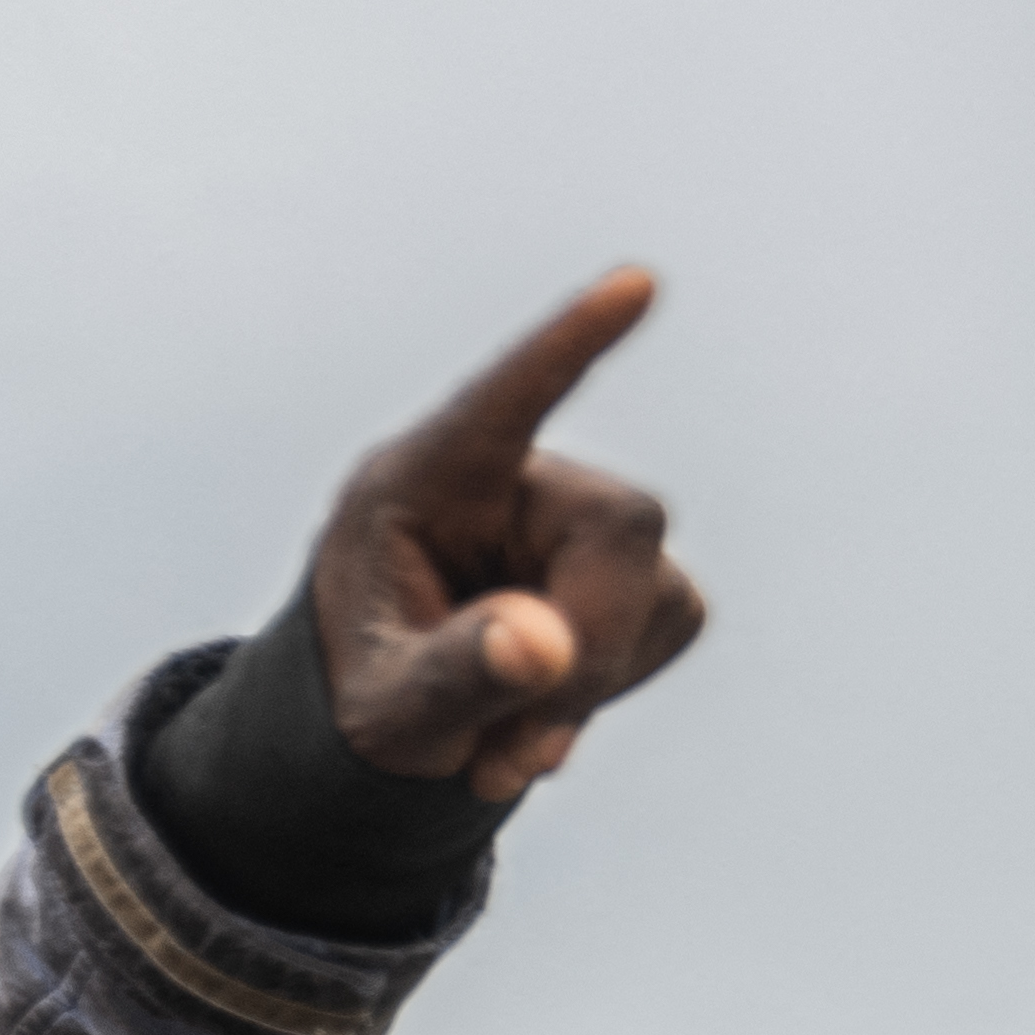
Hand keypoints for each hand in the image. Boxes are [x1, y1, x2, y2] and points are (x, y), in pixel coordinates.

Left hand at [308, 268, 711, 802]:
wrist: (392, 719)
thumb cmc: (363, 692)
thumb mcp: (382, 708)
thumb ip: (451, 674)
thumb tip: (545, 647)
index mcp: (425, 481)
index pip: (504, 400)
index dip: (569, 345)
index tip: (634, 284)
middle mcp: (516, 483)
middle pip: (621, 528)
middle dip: (588, 647)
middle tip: (516, 751)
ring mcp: (583, 523)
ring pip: (658, 587)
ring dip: (591, 687)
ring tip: (502, 749)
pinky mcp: (635, 573)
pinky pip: (671, 622)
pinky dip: (614, 688)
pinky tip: (543, 718)